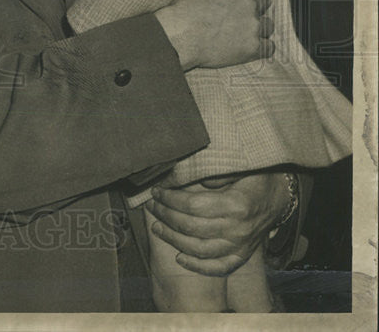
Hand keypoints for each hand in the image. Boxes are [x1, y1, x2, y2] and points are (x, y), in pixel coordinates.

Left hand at [145, 171, 289, 275]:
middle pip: (192, 227)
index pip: (193, 205)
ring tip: (157, 227)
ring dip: (174, 239)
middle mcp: (238, 229)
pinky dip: (198, 266)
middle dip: (166, 216)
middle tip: (152, 206)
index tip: (156, 191)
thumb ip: (213, 172)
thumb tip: (183, 176)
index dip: (170, 198)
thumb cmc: (256, 177)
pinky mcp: (243, 255)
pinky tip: (179, 257)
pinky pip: (219, 267)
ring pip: (200, 249)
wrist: (282, 196)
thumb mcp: (238, 166)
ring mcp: (241, 245)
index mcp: (236, 205)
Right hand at [155, 0, 272, 70]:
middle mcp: (249, 3)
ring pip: (268, 24)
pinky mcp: (253, 47)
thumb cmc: (182, 10)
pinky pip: (269, 47)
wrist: (179, 37)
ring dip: (259, 26)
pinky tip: (249, 45)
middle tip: (240, 11)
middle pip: (264, 0)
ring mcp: (253, 26)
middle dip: (255, 4)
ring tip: (243, 31)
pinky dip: (261, 46)